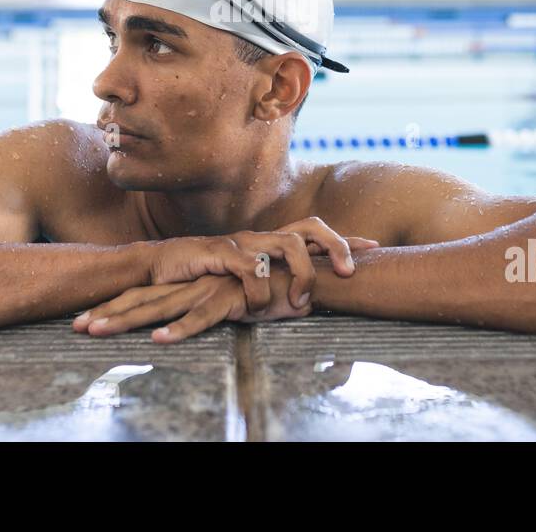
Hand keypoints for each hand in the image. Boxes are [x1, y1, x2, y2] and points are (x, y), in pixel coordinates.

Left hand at [72, 270, 311, 343]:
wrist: (301, 274)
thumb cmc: (266, 290)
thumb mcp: (229, 303)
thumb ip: (207, 309)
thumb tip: (183, 325)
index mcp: (189, 286)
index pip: (144, 297)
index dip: (115, 308)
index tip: (86, 320)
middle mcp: (193, 286)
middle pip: (143, 301)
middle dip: (108, 314)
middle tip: (76, 327)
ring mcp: (208, 290)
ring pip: (162, 308)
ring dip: (128, 321)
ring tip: (99, 332)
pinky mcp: (230, 299)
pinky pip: (201, 317)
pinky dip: (180, 328)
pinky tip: (159, 339)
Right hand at [145, 217, 377, 311]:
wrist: (160, 268)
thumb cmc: (205, 280)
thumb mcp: (248, 288)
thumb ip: (277, 292)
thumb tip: (308, 308)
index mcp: (270, 244)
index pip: (315, 234)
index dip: (345, 241)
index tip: (375, 248)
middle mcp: (262, 238)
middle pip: (310, 227)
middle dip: (336, 246)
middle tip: (349, 273)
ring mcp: (243, 242)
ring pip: (287, 245)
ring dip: (301, 274)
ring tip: (301, 303)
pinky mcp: (220, 252)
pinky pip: (251, 267)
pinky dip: (260, 290)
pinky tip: (260, 307)